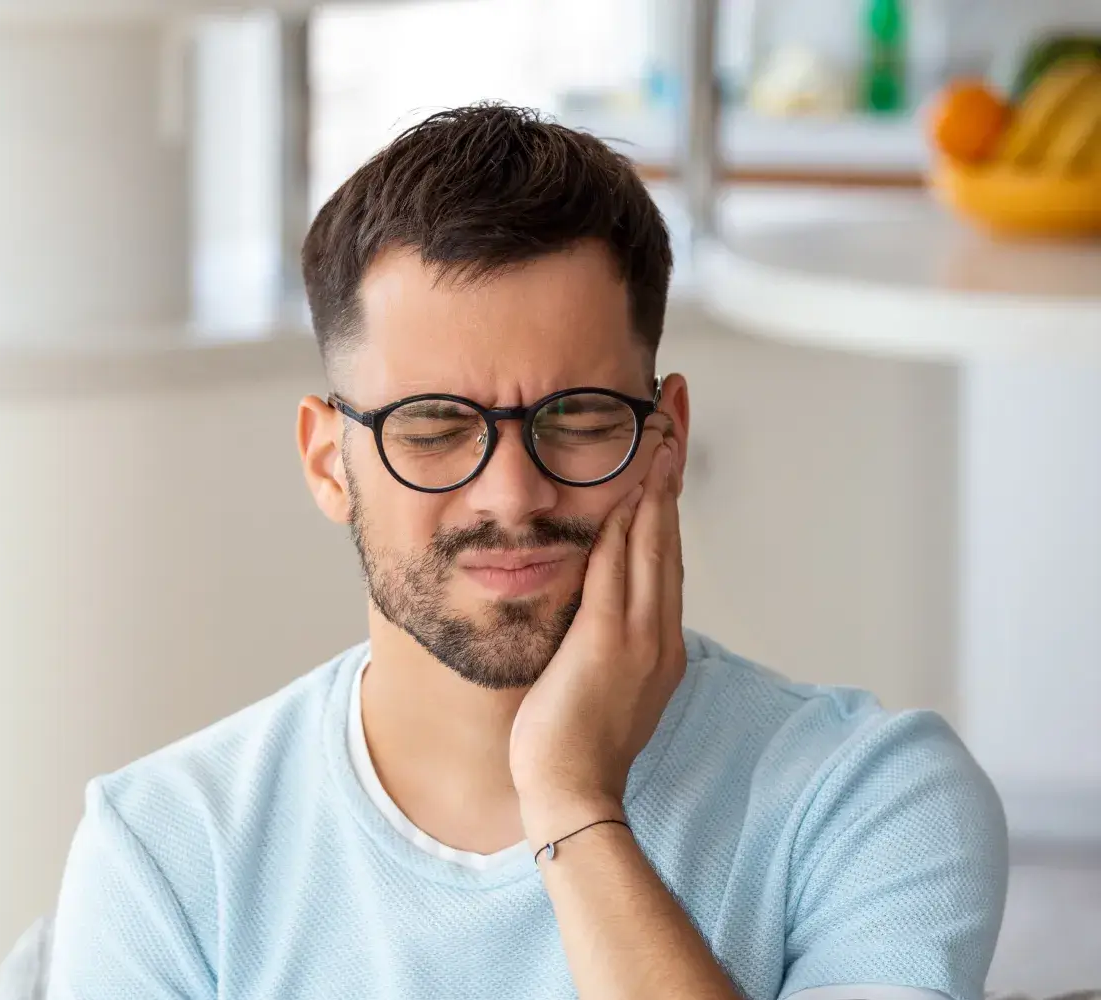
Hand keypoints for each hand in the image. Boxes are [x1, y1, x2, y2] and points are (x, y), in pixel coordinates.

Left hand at [509, 436, 685, 847]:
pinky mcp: (610, 641)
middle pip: (668, 533)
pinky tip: (630, 484)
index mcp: (659, 639)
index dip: (668, 496)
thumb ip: (608, 634)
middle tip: (674, 412)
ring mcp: (640, 635)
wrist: (573, 791)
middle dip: (672, 468)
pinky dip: (628, 522)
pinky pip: (619, 569)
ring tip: (660, 427)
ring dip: (656, 481)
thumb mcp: (602, 679)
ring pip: (653, 542)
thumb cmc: (576, 741)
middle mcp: (659, 630)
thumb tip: (596, 601)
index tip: (668, 449)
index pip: (665, 552)